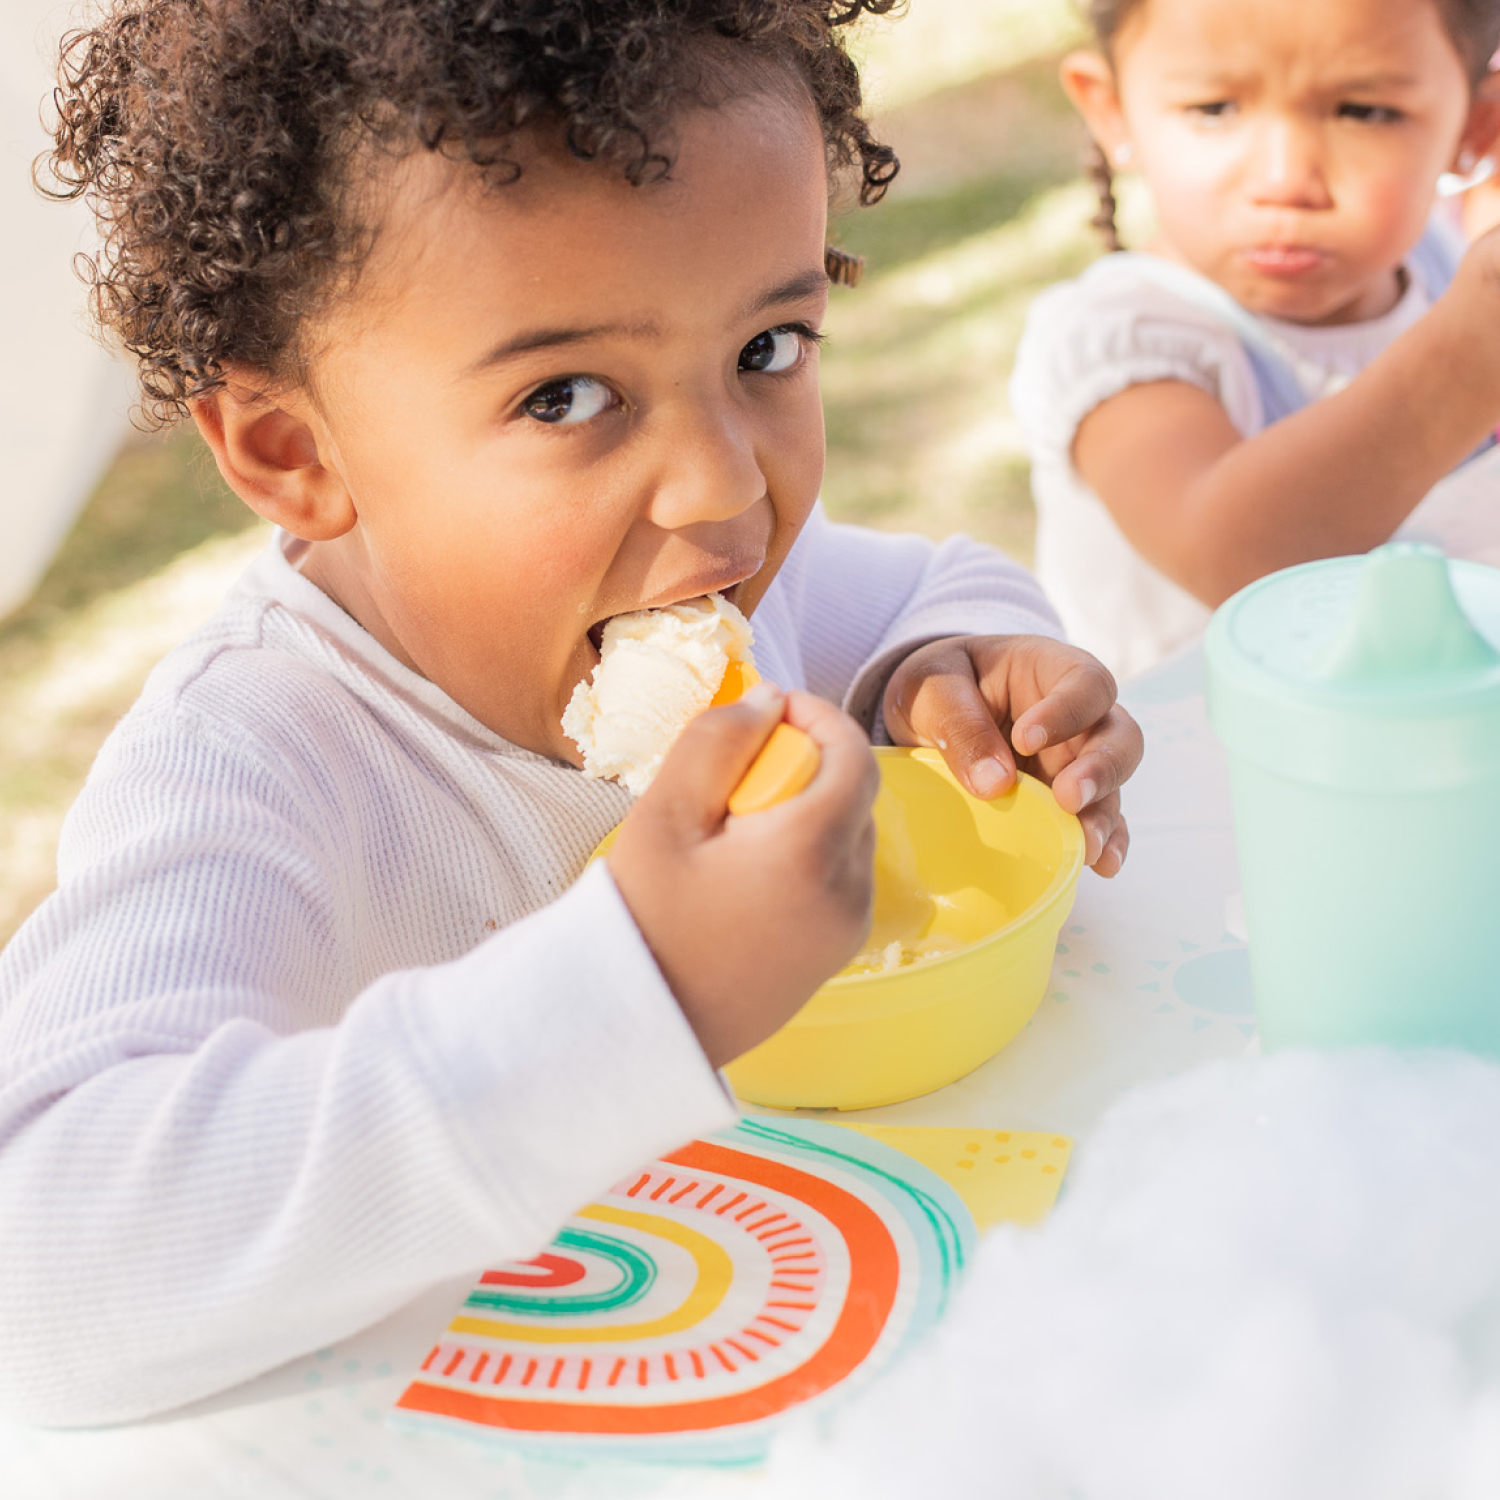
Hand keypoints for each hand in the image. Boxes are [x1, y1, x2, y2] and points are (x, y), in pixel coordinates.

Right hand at [607, 684, 878, 1066]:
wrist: (637, 1028)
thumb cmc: (641, 919)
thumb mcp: (664, 814)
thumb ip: (718, 741)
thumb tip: (768, 701)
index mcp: (811, 850)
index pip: (854, 755)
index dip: (818, 717)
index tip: (770, 710)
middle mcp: (848, 892)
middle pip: (853, 795)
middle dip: (806, 765)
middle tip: (735, 774)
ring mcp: (846, 930)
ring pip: (848, 837)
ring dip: (807, 812)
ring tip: (732, 830)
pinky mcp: (835, 957)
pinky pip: (839, 881)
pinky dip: (806, 856)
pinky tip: (743, 874)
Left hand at [883, 636, 1142, 876]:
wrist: (925, 715)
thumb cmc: (937, 686)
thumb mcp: (931, 687)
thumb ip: (958, 723)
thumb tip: (995, 784)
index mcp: (1050, 670)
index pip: (1085, 682)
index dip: (1067, 710)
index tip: (1025, 738)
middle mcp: (1077, 717)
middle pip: (1118, 736)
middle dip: (1101, 768)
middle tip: (1069, 797)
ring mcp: (1076, 761)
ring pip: (1112, 785)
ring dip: (1102, 816)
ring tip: (1086, 846)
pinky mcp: (1067, 801)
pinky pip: (1098, 820)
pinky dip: (1105, 842)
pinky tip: (1101, 867)